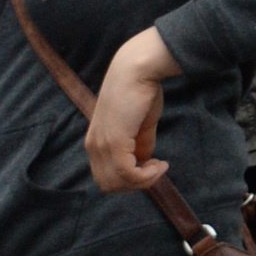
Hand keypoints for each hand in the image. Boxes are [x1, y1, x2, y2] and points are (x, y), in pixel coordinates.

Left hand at [83, 28, 180, 191]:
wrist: (137, 70)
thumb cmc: (141, 90)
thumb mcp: (142, 123)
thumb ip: (140, 143)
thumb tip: (144, 160)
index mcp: (96, 142)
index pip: (106, 176)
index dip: (129, 178)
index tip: (152, 165)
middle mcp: (94, 147)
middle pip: (109, 185)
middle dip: (136, 184)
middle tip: (157, 169)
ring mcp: (101, 146)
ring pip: (117, 183)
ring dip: (142, 181)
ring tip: (160, 166)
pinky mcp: (114, 142)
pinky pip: (127, 173)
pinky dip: (146, 176)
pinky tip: (161, 164)